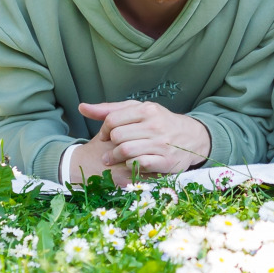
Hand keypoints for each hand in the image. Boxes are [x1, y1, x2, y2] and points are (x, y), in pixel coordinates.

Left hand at [74, 100, 211, 185]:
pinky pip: (138, 164)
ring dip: (115, 158)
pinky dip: (130, 165)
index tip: (105, 137)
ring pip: (125, 151)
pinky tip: (130, 164)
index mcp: (147, 109)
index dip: (103, 130)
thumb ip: (110, 109)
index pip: (112, 119)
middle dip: (110, 145)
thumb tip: (81, 107)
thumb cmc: (159, 123)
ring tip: (114, 160)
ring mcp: (161, 143)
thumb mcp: (137, 110)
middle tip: (109, 151)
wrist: (192, 137)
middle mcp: (155, 124)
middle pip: (117, 136)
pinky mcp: (166, 161)